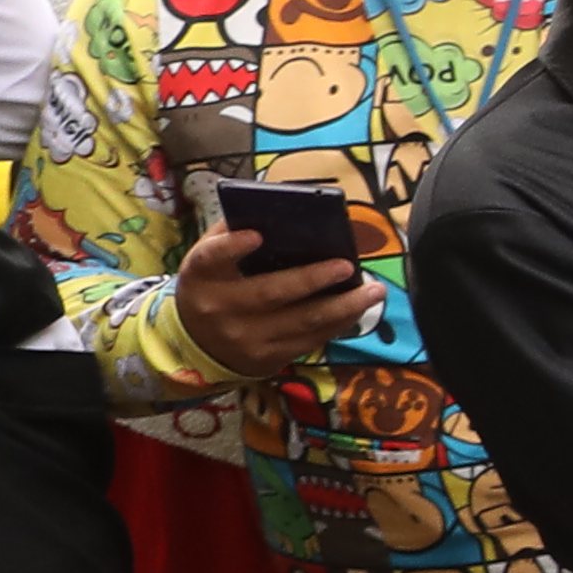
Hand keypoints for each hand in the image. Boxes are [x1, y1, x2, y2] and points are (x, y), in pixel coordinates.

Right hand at [170, 222, 374, 377]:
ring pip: (302, 321)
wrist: (198, 345)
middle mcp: (218, 308)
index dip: (232, 247)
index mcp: (200, 275)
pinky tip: (359, 308)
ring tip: (375, 290)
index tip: (257, 235)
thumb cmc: (214, 288)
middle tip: (347, 265)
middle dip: (313, 278)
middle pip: (270, 292)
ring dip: (344, 306)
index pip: (210, 258)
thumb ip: (233, 236)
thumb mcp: (210, 261)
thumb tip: (281, 214)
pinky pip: (311, 340)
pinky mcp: (267, 358)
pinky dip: (340, 323)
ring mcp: (244, 338)